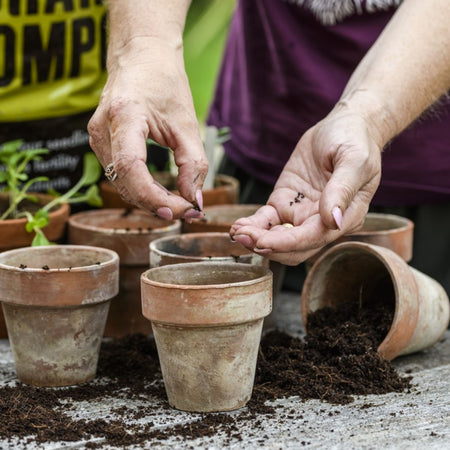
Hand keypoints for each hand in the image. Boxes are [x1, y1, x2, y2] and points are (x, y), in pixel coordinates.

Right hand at [88, 36, 207, 219]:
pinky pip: (120, 176)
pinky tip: (162, 193)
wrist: (140, 55)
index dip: (155, 197)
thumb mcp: (187, 123)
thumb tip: (195, 202)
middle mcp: (102, 129)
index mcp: (124, 116)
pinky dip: (142, 190)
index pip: (131, 168)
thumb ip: (193, 164)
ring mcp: (96, 137)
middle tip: (189, 212)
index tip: (183, 209)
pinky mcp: (101, 143)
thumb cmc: (164, 83)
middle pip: (125, 182)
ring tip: (180, 204)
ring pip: (121, 184)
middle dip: (157, 204)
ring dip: (150, 200)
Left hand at [230, 111, 381, 264]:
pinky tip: (238, 226)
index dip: (287, 244)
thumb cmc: (355, 141)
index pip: (313, 239)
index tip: (263, 243)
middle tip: (244, 237)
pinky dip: (253, 225)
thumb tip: (332, 220)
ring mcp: (301, 213)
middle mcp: (321, 222)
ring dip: (256, 239)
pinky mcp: (285, 202)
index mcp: (344, 217)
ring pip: (277, 237)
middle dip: (268, 246)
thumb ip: (342, 190)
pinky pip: (267, 220)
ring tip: (236, 232)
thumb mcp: (354, 160)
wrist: (344, 124)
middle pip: (293, 247)